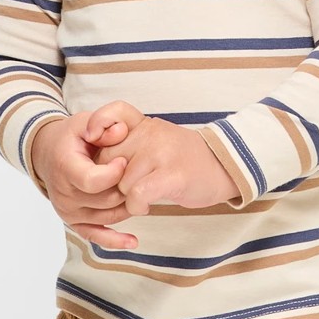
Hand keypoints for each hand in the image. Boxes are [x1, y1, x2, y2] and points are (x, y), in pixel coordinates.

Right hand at [30, 114, 140, 248]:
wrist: (49, 153)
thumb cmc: (71, 137)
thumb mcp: (84, 121)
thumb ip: (103, 123)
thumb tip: (120, 132)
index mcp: (65, 167)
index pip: (93, 181)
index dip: (115, 172)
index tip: (124, 160)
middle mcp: (64, 193)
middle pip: (106, 200)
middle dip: (127, 187)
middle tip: (136, 174)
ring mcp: (68, 210)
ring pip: (109, 215)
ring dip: (128, 205)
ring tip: (136, 189)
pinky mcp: (73, 222)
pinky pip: (95, 235)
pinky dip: (115, 240)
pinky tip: (132, 241)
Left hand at [83, 100, 239, 215]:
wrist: (225, 168)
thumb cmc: (185, 160)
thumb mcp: (157, 140)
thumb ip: (129, 144)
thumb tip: (96, 163)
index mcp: (146, 124)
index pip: (114, 112)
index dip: (98, 124)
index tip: (93, 140)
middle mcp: (152, 134)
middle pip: (109, 159)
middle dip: (111, 180)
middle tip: (128, 188)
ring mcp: (161, 153)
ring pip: (121, 181)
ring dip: (127, 197)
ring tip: (143, 196)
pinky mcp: (172, 175)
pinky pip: (136, 194)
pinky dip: (136, 205)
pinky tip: (146, 205)